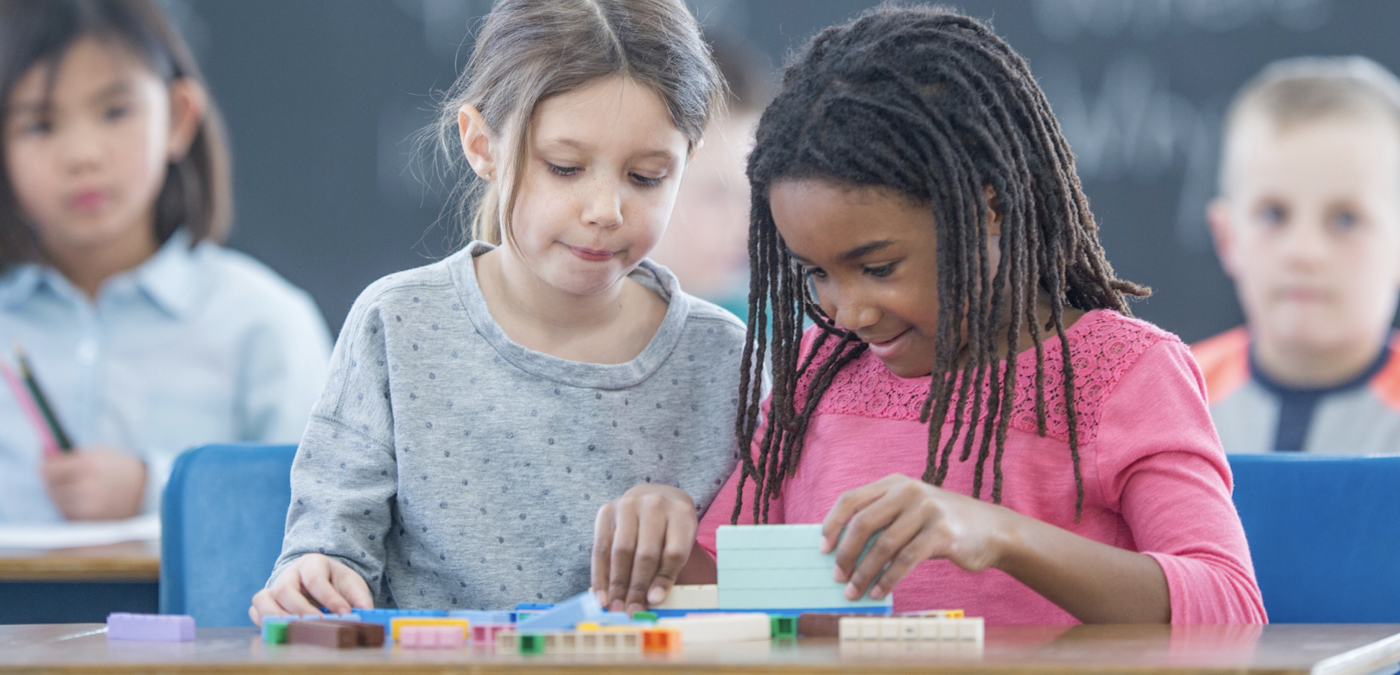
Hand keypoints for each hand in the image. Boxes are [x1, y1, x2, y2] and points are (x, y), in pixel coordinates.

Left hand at [41, 446, 146, 519]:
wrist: (144, 491)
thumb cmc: (117, 468)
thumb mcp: (97, 453)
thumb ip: (69, 454)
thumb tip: (42, 452)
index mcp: (87, 465)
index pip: (48, 469)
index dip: (46, 465)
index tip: (47, 464)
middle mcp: (86, 487)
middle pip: (49, 486)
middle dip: (52, 480)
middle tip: (62, 476)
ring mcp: (87, 505)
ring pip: (56, 501)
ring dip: (61, 494)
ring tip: (78, 487)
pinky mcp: (89, 520)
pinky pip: (66, 512)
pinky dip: (70, 506)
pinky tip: (84, 499)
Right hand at [248, 553, 372, 624]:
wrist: (321, 581)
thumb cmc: (336, 583)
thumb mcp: (351, 584)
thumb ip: (359, 598)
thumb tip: (366, 613)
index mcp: (312, 563)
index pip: (316, 579)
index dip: (329, 598)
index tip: (344, 613)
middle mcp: (289, 574)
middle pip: (285, 589)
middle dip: (300, 609)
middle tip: (316, 624)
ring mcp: (274, 588)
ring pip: (263, 599)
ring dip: (275, 617)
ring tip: (291, 630)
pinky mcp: (265, 603)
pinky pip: (255, 611)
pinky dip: (263, 622)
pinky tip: (279, 632)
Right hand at [591, 484, 697, 613]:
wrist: (653, 499)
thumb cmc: (669, 530)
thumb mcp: (680, 543)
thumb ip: (670, 569)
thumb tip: (652, 600)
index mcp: (681, 514)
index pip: (673, 551)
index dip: (663, 579)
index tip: (654, 601)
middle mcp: (655, 504)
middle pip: (645, 552)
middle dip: (637, 586)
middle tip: (632, 611)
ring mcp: (629, 505)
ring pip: (621, 550)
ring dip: (617, 584)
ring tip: (616, 607)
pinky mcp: (607, 511)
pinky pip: (600, 548)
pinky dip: (600, 575)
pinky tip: (602, 595)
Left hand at [820, 473, 1011, 600]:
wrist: (993, 530)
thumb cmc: (943, 526)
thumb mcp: (911, 513)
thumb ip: (883, 523)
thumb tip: (845, 555)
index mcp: (895, 482)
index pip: (850, 499)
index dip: (832, 525)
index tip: (822, 549)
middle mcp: (909, 490)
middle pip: (862, 523)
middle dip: (845, 554)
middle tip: (838, 578)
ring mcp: (927, 510)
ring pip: (882, 546)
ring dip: (864, 573)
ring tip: (854, 592)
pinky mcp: (942, 533)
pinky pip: (905, 560)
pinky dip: (887, 579)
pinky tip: (879, 592)